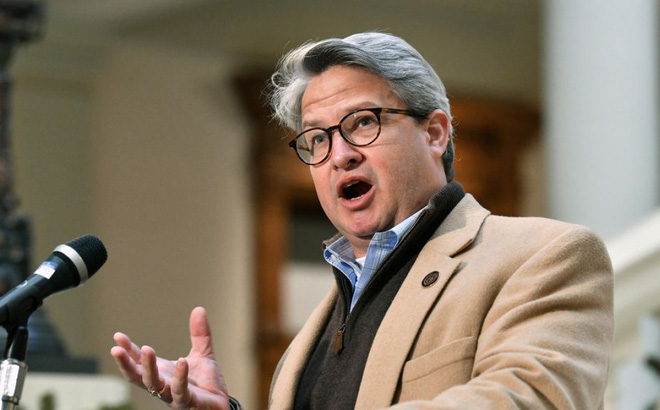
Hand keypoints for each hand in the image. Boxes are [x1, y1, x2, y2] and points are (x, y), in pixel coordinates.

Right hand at [110, 307, 230, 409]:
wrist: (221, 403)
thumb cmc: (207, 383)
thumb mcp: (203, 353)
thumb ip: (199, 334)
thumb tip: (199, 309)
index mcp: (162, 373)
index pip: (139, 362)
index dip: (127, 350)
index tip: (117, 336)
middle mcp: (163, 386)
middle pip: (138, 377)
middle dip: (126, 363)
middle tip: (116, 349)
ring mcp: (173, 396)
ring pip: (154, 385)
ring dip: (148, 368)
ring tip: (146, 349)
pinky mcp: (189, 403)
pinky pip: (181, 391)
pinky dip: (180, 377)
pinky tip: (180, 362)